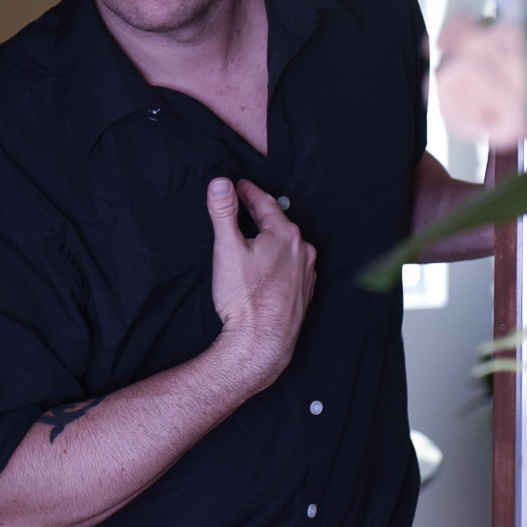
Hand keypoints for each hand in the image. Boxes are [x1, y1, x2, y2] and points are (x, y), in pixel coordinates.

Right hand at [204, 177, 316, 391]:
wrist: (261, 343)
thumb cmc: (244, 298)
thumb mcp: (227, 248)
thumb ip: (223, 212)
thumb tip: (220, 184)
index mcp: (285, 235)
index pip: (265, 203)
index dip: (248, 191)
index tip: (238, 185)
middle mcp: (302, 251)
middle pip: (278, 222)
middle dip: (259, 211)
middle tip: (243, 202)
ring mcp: (306, 273)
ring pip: (287, 244)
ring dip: (271, 235)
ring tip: (255, 231)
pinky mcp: (304, 293)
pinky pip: (292, 265)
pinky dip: (279, 257)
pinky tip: (268, 264)